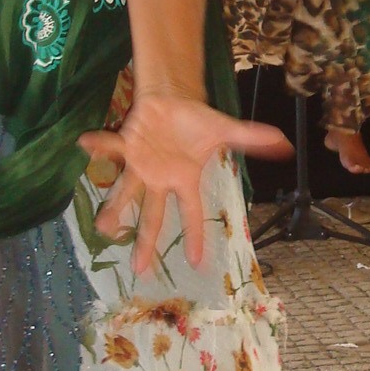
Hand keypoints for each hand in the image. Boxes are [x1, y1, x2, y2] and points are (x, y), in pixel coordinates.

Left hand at [79, 96, 291, 274]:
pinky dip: (99, 146)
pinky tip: (85, 144)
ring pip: (127, 191)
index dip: (194, 236)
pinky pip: (111, 147)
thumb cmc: (196, 122)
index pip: (191, 213)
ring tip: (103, 226)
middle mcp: (161, 180)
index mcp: (184, 181)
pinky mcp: (127, 146)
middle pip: (154, 215)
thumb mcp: (225, 131)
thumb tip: (284, 143)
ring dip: (115, 207)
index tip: (197, 263)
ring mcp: (141, 166)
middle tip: (140, 269)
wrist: (172, 101)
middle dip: (146, 241)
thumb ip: (251, 139)